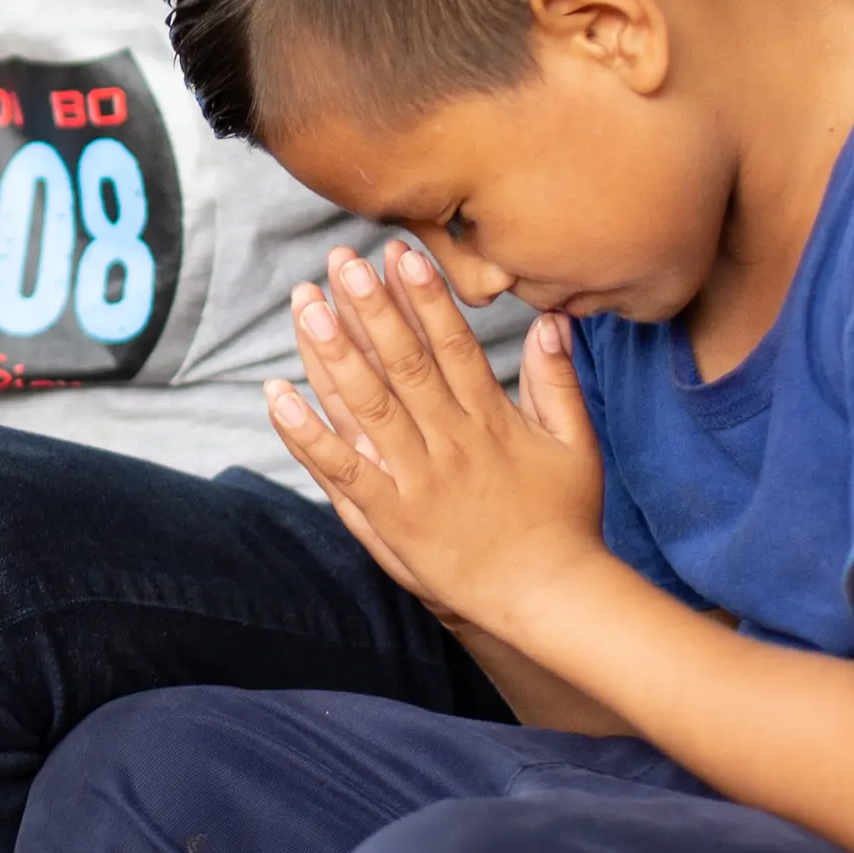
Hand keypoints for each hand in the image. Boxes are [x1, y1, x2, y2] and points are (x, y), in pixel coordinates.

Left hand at [264, 243, 608, 640]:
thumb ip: (556, 381)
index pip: (453, 346)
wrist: (548, 596)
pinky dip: (307, 434)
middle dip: (370, 309)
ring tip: (305, 306)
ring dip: (334, 355)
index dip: (424, 298)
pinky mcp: (391, 518)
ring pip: (368, 407)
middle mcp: (451, 443)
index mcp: (492, 420)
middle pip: (404, 365)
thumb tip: (549, 321)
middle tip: (340, 261)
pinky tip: (278, 396)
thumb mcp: (575, 444)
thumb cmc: (565, 519)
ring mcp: (417, 481)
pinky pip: (343, 470)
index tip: (399, 255)